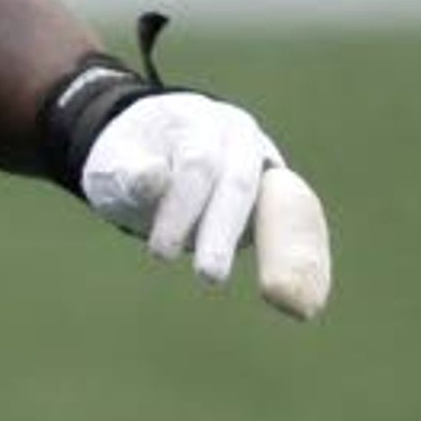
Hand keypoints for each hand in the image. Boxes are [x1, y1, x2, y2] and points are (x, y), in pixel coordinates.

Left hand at [78, 92, 334, 318]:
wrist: (154, 144)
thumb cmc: (128, 157)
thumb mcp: (112, 161)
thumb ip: (129, 172)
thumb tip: (152, 176)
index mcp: (200, 120)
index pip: (196, 165)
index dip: (180, 209)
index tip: (159, 253)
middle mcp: (241, 137)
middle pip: (238, 184)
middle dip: (223, 233)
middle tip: (208, 276)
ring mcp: (265, 162)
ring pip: (279, 203)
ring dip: (278, 250)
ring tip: (278, 298)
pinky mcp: (279, 193)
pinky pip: (298, 224)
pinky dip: (304, 259)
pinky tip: (308, 300)